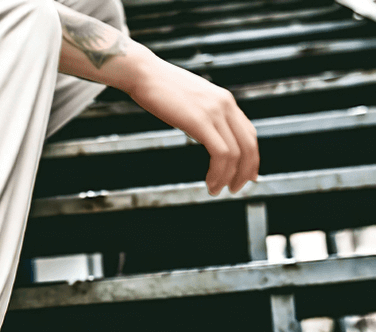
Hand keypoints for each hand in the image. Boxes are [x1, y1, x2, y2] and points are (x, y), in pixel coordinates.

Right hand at [126, 53, 258, 194]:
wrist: (144, 74)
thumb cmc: (159, 89)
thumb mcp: (189, 101)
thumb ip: (201, 114)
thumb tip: (202, 129)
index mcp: (224, 100)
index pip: (249, 133)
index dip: (252, 158)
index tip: (245, 176)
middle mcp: (225, 104)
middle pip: (249, 144)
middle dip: (245, 172)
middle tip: (235, 189)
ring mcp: (215, 112)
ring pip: (237, 153)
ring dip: (229, 177)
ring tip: (216, 190)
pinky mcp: (201, 121)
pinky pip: (221, 153)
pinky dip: (219, 172)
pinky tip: (210, 182)